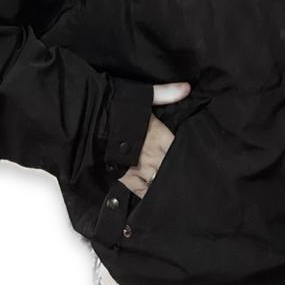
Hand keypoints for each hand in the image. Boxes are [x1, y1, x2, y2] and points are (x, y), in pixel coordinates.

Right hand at [117, 81, 190, 198]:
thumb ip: (166, 93)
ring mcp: (139, 168)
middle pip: (172, 167)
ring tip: (175, 188)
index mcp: (159, 135)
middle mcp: (152, 155)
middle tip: (188, 176)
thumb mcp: (143, 94)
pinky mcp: (124, 177)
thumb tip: (187, 88)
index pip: (179, 149)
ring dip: (166, 182)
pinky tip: (156, 196)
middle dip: (179, 171)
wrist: (88, 120)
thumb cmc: (116, 105)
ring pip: (159, 181)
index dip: (188, 153)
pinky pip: (142, 190)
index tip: (196, 157)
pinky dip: (150, 194)